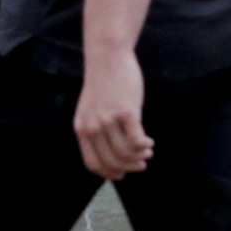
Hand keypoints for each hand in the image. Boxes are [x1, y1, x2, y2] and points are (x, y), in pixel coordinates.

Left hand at [73, 47, 152, 182]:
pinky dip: (144, 146)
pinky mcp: (126, 112)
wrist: (107, 56)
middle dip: (129, 167)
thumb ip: (97, 129)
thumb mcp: (91, 109)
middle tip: (141, 164)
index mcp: (81, 128)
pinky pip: (137, 141)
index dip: (109, 172)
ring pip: (126, 153)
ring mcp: (109, 120)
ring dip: (139, 157)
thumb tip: (113, 152)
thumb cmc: (103, 82)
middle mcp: (92, 127)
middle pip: (112, 161)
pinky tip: (149, 142)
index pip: (93, 162)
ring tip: (147, 151)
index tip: (121, 174)